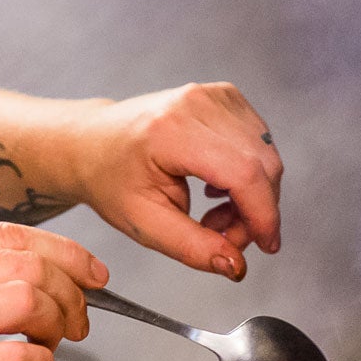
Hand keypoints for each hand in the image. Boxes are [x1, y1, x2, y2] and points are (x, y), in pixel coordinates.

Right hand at [0, 220, 98, 360]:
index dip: (61, 251)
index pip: (7, 233)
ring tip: (54, 342)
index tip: (88, 272)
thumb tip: (23, 279)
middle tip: (77, 317)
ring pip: (27, 297)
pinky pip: (18, 357)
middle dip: (69, 289)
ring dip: (58, 321)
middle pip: (25, 261)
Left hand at [66, 82, 281, 280]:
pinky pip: (259, 143)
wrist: (92, 143)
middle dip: (255, 211)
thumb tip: (235, 266)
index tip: (267, 246)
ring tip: (213, 216)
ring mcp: (213, 94)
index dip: (263, 214)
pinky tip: (216, 189)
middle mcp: (196, 104)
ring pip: (266, 155)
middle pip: (262, 164)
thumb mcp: (143, 223)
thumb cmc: (110, 179)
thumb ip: (192, 248)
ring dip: (252, 196)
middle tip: (223, 237)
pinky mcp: (224, 96)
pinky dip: (248, 175)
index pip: (242, 172)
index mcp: (171, 131)